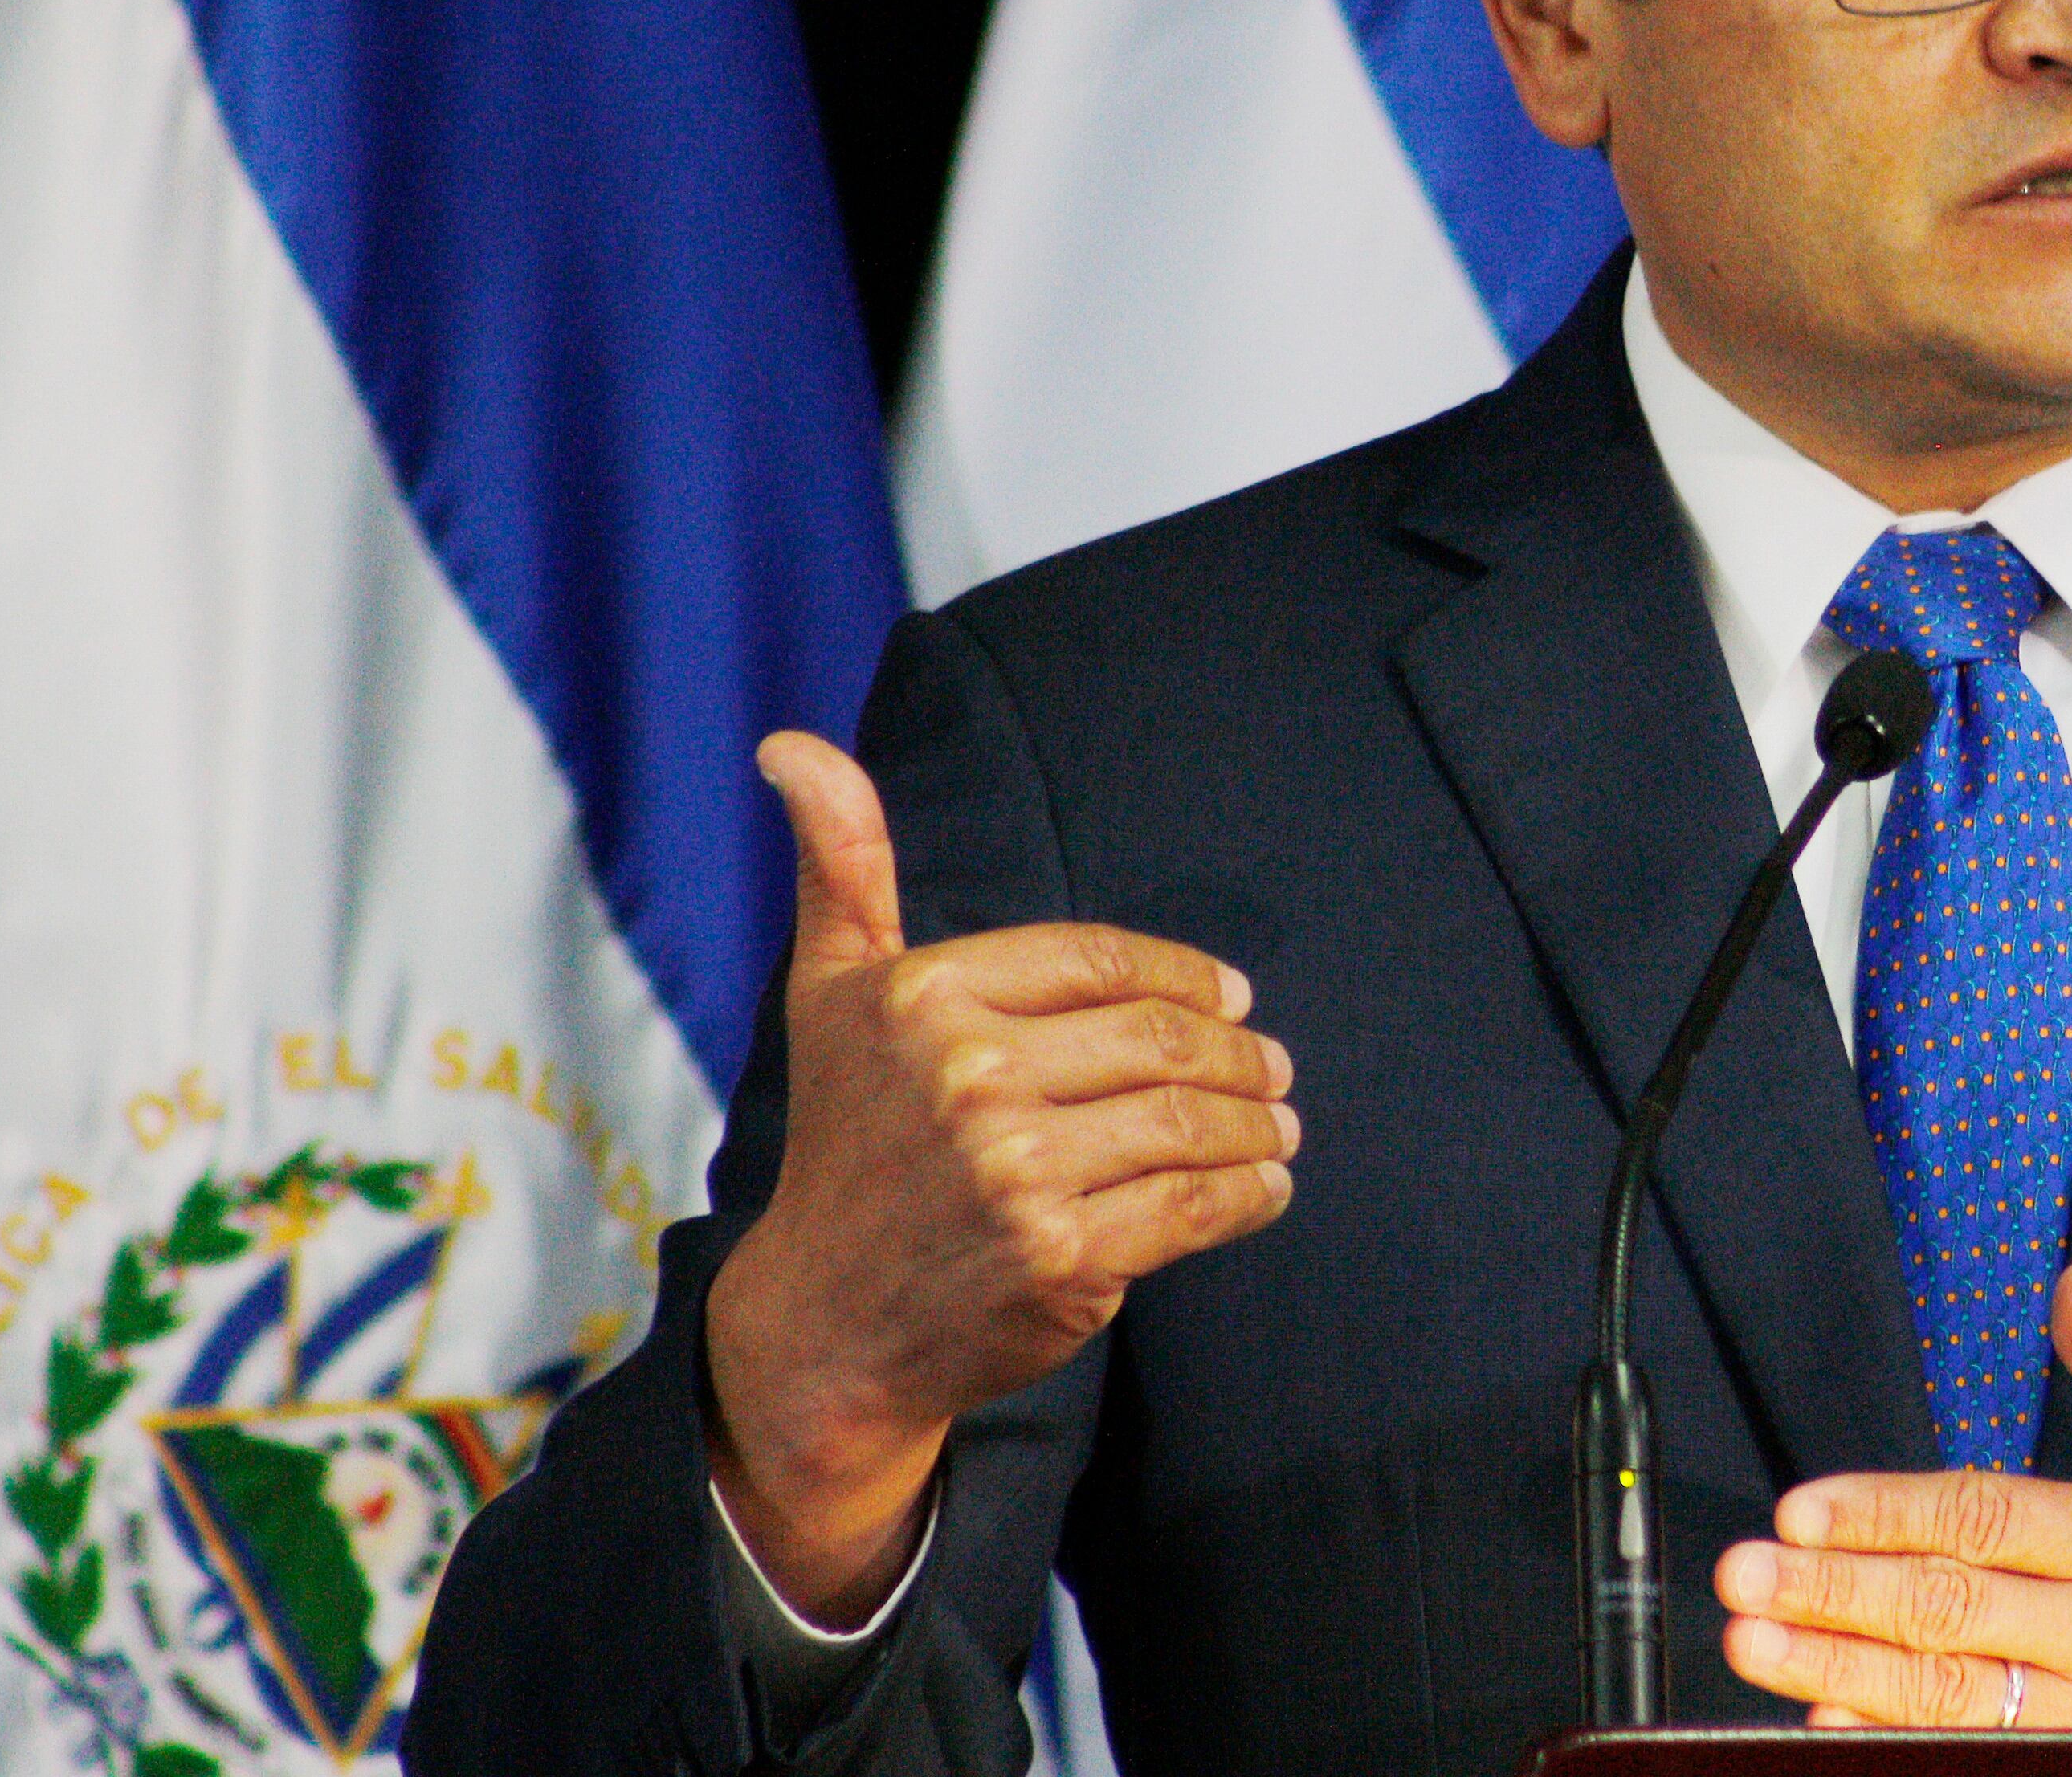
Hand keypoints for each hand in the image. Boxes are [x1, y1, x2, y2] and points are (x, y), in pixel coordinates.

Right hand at [703, 730, 1297, 1623]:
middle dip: (1234, 1052)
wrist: (824, 1325)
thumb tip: (792, 745)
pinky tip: (1266, 1184)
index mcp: (925, 996)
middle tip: (1269, 1064)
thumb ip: (842, 865)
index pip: (1102, 961)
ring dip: (1255, 1120)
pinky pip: (1193, 1205)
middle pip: (1159, 1040)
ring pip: (1188, 1121)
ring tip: (1278, 1121)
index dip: (1183, 976)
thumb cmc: (846, 1143)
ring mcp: (1019, 1171)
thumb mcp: (831, 993)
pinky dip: (1248, 1191)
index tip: (1229, 995)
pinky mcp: (1064, 1256)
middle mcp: (970, 1077)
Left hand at [1715, 1261, 2071, 1728]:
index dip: (1887, 1514)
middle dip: (1835, 1594)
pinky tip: (1829, 1721)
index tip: (1801, 1511)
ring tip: (1759, 1648)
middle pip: (1953, 1610)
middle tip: (1744, 1579)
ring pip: (1951, 1697)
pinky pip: (1979, 1759)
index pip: (1989, 1519)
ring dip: (1842, 1672)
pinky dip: (1894, 1743)